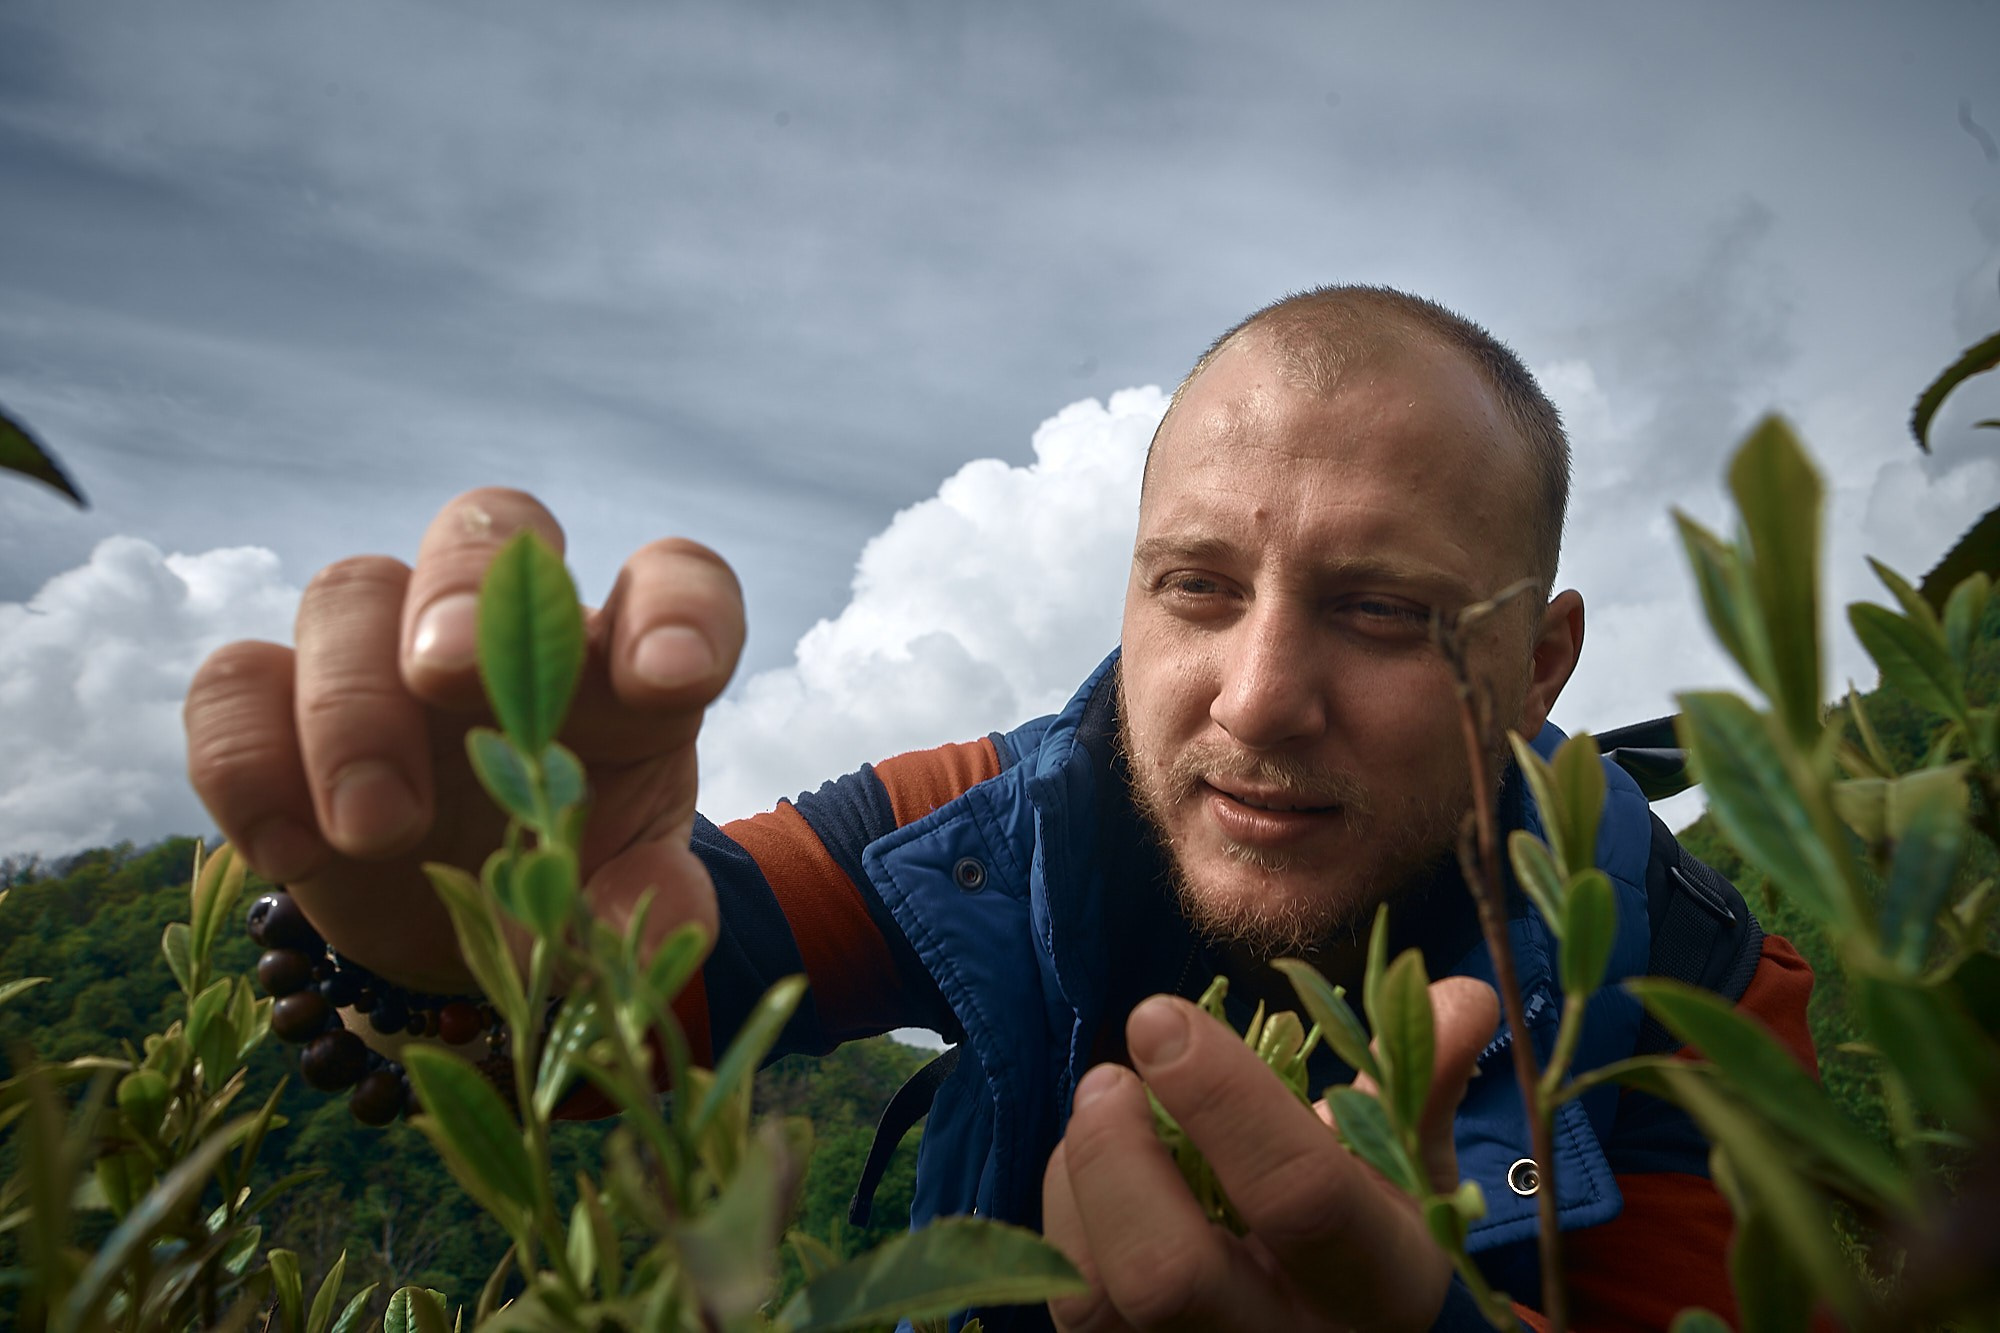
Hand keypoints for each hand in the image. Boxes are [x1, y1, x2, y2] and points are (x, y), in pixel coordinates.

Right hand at [183, 487, 745, 990]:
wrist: (461, 935)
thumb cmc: (566, 883)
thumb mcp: (624, 897)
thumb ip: (651, 903)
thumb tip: (663, 933)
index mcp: (623, 668)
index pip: (672, 580)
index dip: (680, 608)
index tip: (674, 678)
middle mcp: (504, 637)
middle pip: (490, 528)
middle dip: (463, 587)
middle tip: (445, 679)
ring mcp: (384, 656)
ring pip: (348, 589)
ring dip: (352, 702)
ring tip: (379, 829)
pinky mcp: (280, 709)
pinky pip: (234, 681)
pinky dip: (247, 758)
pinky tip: (293, 852)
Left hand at [1043, 977, 1500, 1331]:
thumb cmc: (1378, 1239)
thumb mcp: (1413, 1168)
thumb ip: (1423, 1079)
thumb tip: (1462, 995)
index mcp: (1377, 1284)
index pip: (1297, 1194)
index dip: (1222, 1095)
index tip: (1160, 1015)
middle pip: (1169, 1274)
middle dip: (1118, 1155)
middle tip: (1112, 1076)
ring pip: (1100, 1298)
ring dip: (1081, 1177)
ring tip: (1102, 1103)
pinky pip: (1073, 1304)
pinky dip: (1064, 1215)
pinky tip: (1088, 1164)